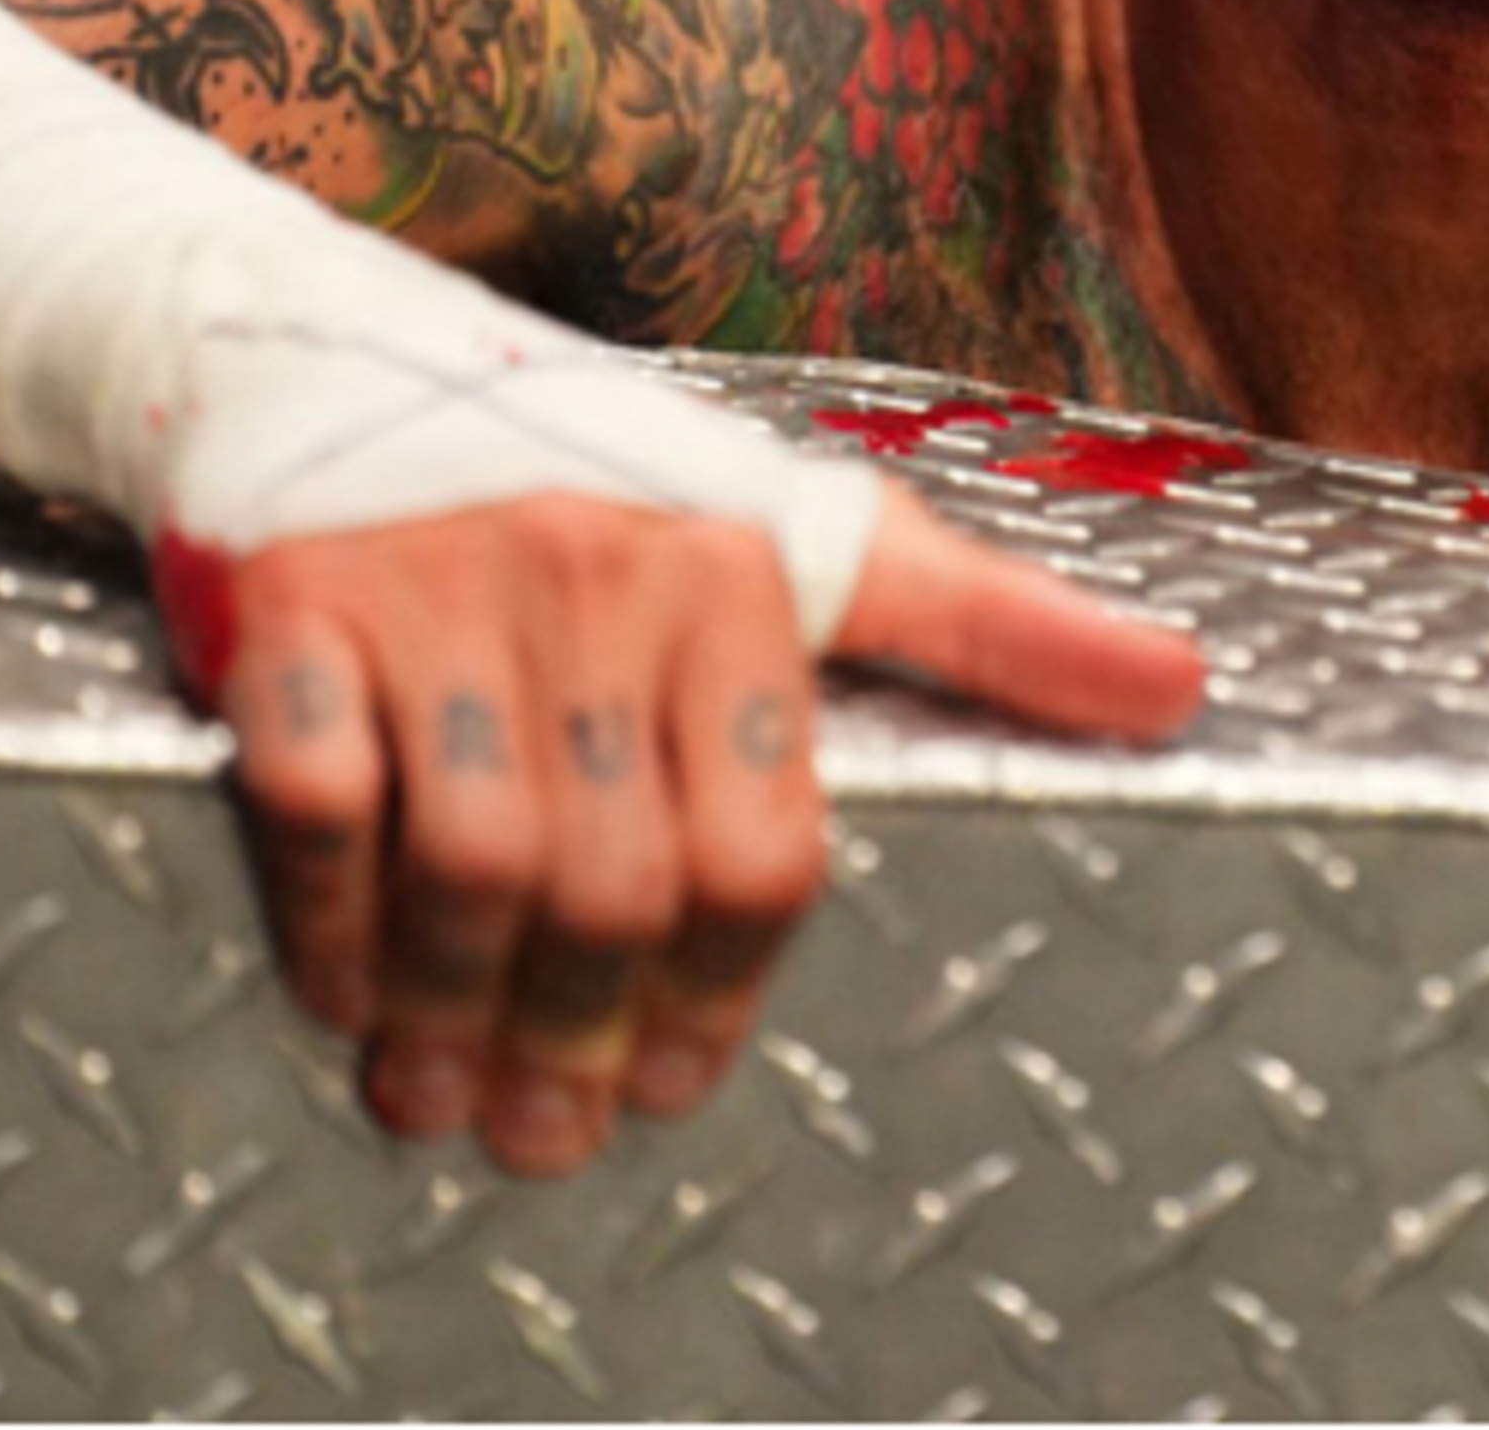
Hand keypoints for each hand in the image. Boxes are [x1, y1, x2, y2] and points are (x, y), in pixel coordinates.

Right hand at [207, 485, 1202, 1176]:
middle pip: (620, 880)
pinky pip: (318, 801)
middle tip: (551, 1129)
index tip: (677, 1081)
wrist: (350, 359)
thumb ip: (994, 625)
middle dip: (584, 1038)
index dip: (725, 993)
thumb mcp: (820, 535)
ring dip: (455, 1014)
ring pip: (476, 859)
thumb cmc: (621, 484)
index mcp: (741, 574)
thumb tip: (1190, 688)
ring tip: (445, 1094)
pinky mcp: (299, 603)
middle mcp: (604, 575)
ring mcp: (446, 589)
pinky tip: (352, 990)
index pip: (765, 842)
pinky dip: (334, 920)